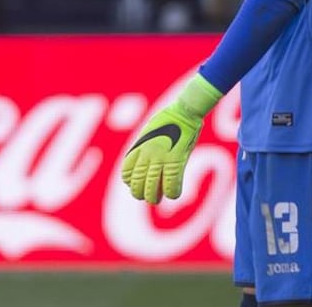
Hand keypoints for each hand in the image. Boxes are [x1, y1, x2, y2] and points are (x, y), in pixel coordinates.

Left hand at [122, 74, 221, 203]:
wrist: (185, 111)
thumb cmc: (170, 119)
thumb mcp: (151, 132)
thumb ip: (146, 147)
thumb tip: (148, 161)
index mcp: (138, 148)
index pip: (126, 173)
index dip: (131, 182)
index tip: (138, 183)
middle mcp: (146, 155)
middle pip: (137, 184)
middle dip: (141, 194)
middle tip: (148, 196)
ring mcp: (160, 158)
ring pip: (151, 188)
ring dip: (154, 197)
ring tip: (158, 199)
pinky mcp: (176, 160)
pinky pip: (171, 184)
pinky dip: (172, 192)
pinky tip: (174, 193)